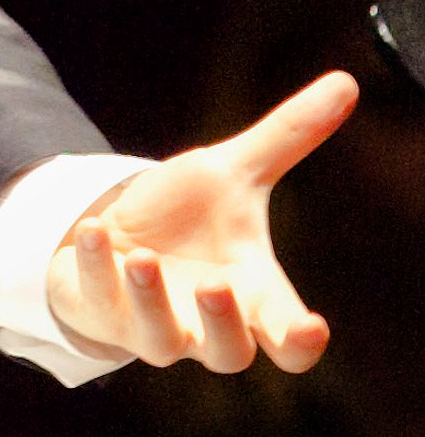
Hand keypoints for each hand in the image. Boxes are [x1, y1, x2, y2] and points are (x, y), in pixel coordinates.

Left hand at [46, 71, 356, 373]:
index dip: (301, 343)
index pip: (289, 344)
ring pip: (161, 341)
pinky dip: (95, 265)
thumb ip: (286, 137)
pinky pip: (97, 299)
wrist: (116, 233)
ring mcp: (152, 325)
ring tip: (143, 256)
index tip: (312, 327)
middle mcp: (205, 322)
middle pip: (230, 355)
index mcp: (250, 296)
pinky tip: (92, 229)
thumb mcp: (230, 173)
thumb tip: (344, 81)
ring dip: (151, 301)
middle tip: (214, 287)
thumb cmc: (185, 216)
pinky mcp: (103, 311)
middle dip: (224, 326)